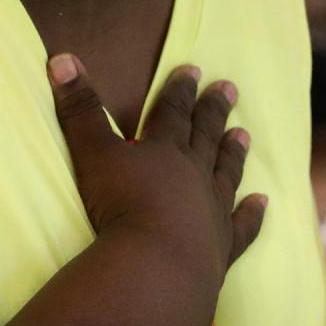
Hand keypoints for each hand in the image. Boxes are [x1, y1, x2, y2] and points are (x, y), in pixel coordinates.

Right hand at [48, 56, 265, 294]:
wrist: (158, 268)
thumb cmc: (122, 208)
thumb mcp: (93, 154)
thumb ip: (80, 110)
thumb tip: (62, 57)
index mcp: (165, 151)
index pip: (173, 112)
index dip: (180, 90)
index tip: (193, 70)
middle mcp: (194, 175)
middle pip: (206, 135)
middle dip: (214, 110)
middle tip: (229, 89)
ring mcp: (213, 211)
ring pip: (226, 174)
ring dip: (234, 154)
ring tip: (244, 135)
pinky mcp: (222, 247)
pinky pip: (242, 226)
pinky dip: (253, 214)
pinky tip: (263, 203)